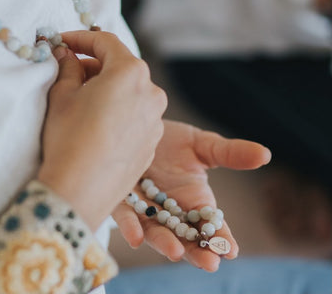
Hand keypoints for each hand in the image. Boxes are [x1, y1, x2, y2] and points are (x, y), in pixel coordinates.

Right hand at [38, 30, 166, 230]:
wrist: (80, 192)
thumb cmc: (68, 138)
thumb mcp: (62, 95)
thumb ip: (67, 67)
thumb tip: (66, 54)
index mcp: (130, 72)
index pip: (105, 42)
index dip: (81, 38)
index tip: (63, 42)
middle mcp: (151, 92)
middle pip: (121, 67)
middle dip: (94, 64)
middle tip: (69, 70)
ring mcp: (155, 120)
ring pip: (130, 92)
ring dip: (108, 88)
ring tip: (82, 99)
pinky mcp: (151, 142)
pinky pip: (135, 115)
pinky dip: (118, 110)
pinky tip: (96, 123)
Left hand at [113, 119, 270, 271]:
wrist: (137, 124)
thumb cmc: (172, 139)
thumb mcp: (202, 145)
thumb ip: (230, 153)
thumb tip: (265, 154)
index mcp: (193, 199)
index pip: (210, 223)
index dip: (221, 237)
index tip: (232, 251)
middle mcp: (170, 208)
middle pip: (185, 236)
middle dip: (196, 251)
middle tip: (209, 263)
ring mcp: (145, 206)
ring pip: (156, 231)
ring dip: (165, 243)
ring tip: (176, 252)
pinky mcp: (121, 199)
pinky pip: (125, 216)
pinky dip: (130, 227)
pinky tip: (135, 237)